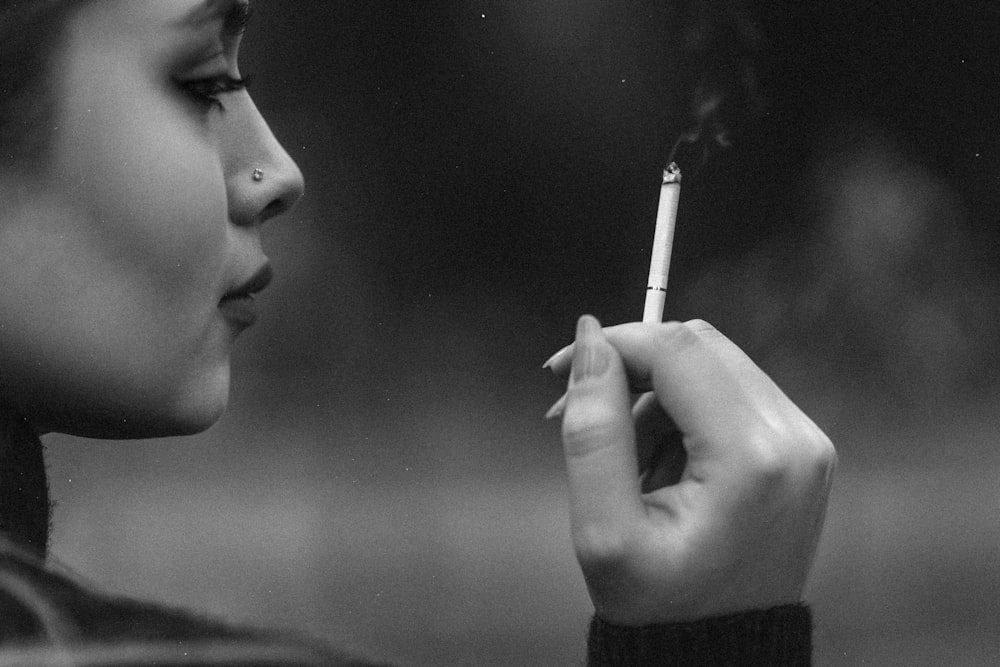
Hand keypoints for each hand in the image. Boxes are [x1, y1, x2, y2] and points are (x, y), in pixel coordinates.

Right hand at [545, 316, 835, 625]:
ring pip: (712, 366)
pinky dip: (682, 412)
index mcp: (753, 458)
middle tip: (578, 412)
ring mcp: (805, 441)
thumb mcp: (604, 530)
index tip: (559, 371)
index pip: (677, 350)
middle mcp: (794, 438)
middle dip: (629, 368)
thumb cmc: (661, 606)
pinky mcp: (800, 447)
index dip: (612, 343)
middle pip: (698, 347)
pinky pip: (730, 392)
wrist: (717, 652)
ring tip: (625, 463)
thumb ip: (594, 428)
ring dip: (653, 395)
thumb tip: (589, 339)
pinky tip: (659, 463)